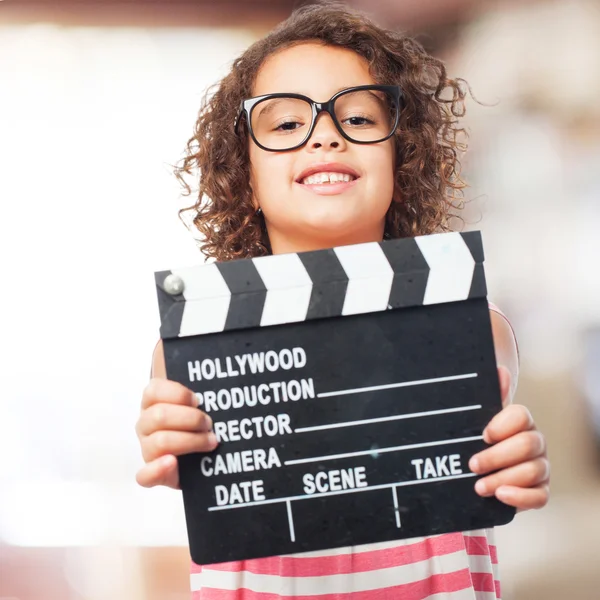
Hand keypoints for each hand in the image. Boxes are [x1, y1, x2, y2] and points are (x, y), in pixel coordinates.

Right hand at [135, 378, 218, 488]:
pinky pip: (144, 476)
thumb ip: (199, 380)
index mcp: (153, 401)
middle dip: (190, 419)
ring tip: (211, 442)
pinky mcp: (153, 473)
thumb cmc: (201, 420)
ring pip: (159, 442)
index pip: (154, 390)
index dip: (178, 394)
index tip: (199, 400)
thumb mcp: (201, 397)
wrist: (205, 453)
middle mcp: (146, 423)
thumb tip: (199, 353)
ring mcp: (147, 448)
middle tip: (210, 423)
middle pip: (159, 416)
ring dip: (190, 441)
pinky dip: (157, 469)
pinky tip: (173, 462)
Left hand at [468, 366, 549, 510]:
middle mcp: (535, 442)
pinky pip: (540, 497)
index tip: (482, 434)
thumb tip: (500, 371)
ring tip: (478, 486)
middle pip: (527, 445)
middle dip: (497, 456)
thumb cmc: (478, 438)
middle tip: (472, 464)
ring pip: (532, 472)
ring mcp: (540, 467)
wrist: (476, 469)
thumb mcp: (476, 418)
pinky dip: (521, 498)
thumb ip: (488, 397)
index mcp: (520, 421)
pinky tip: (500, 496)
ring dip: (502, 479)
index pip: (522, 416)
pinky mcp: (539, 491)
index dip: (502, 425)